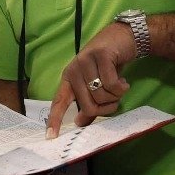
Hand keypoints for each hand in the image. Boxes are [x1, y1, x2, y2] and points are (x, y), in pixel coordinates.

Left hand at [46, 23, 133, 137]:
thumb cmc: (109, 64)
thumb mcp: (97, 84)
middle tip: (114, 98)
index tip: (50, 136)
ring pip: (101, 96)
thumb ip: (89, 102)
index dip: (55, 119)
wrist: (123, 38)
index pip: (59, 102)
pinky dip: (122, 88)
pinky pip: (112, 85)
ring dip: (116, 96)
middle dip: (106, 108)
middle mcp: (73, 70)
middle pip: (88, 106)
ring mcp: (85, 61)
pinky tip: (124, 81)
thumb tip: (82, 123)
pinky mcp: (100, 56)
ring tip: (119, 86)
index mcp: (68, 78)